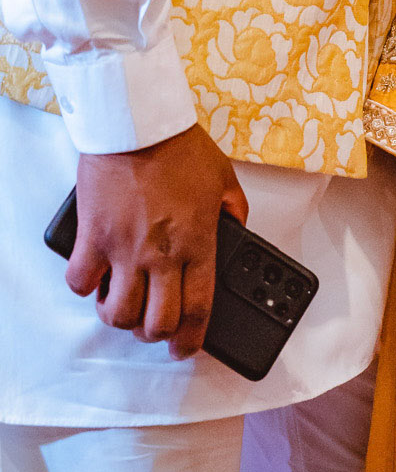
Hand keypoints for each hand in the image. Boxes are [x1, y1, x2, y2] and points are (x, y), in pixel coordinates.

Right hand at [67, 124, 247, 358]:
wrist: (139, 124)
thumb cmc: (180, 146)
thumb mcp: (223, 178)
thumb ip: (234, 210)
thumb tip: (237, 231)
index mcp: (198, 241)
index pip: (198, 308)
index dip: (191, 339)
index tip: (185, 347)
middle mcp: (163, 253)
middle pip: (157, 322)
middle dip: (155, 334)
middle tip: (153, 325)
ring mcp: (125, 248)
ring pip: (118, 313)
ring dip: (119, 317)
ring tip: (122, 303)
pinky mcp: (93, 237)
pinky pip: (81, 283)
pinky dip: (86, 288)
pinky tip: (95, 277)